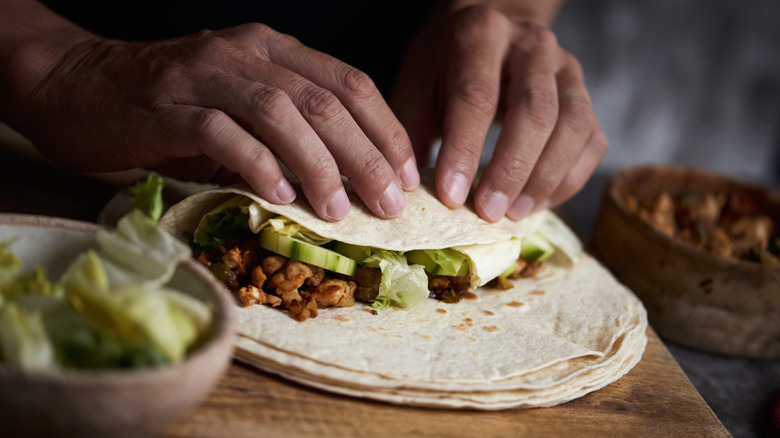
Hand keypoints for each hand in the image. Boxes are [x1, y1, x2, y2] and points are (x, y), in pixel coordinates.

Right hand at [7, 23, 418, 220]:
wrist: (80, 84)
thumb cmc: (172, 104)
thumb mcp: (241, 105)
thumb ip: (289, 128)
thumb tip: (348, 180)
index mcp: (274, 49)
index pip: (350, 83)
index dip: (386, 131)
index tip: (406, 177)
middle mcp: (245, 52)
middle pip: (325, 102)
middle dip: (366, 157)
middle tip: (388, 205)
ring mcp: (204, 74)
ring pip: (280, 112)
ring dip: (318, 164)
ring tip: (337, 209)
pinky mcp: (165, 104)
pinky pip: (221, 131)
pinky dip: (256, 163)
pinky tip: (278, 194)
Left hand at [391, 5, 606, 221]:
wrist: (487, 40)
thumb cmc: (445, 70)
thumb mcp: (416, 87)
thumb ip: (410, 133)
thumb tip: (409, 191)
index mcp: (481, 33)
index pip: (476, 95)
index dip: (464, 149)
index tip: (451, 195)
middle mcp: (532, 44)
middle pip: (534, 110)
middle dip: (511, 169)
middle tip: (487, 212)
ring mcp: (566, 68)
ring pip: (572, 126)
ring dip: (545, 178)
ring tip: (513, 214)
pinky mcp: (586, 95)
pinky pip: (592, 141)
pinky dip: (568, 180)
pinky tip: (537, 204)